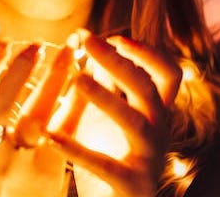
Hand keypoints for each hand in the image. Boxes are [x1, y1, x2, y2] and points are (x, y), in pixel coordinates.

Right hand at [0, 42, 76, 196]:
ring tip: (68, 52)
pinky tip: (86, 75)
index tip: (3, 43)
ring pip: (36, 119)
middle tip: (37, 45)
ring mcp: (19, 164)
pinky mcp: (50, 170)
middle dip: (16, 74)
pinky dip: (76, 99)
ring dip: (53, 81)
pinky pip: (65, 129)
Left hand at [48, 36, 181, 196]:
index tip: (117, 37)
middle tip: (87, 41)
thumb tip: (92, 44)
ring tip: (76, 79)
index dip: (148, 53)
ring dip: (106, 97)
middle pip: (148, 89)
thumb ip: (107, 84)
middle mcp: (159, 132)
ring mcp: (148, 159)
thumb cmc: (114, 157)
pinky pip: (106, 165)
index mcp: (157, 113)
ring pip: (135, 123)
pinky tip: (51, 135)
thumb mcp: (110, 116)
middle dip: (118, 61)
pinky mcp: (131, 185)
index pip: (168, 74)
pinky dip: (77, 149)